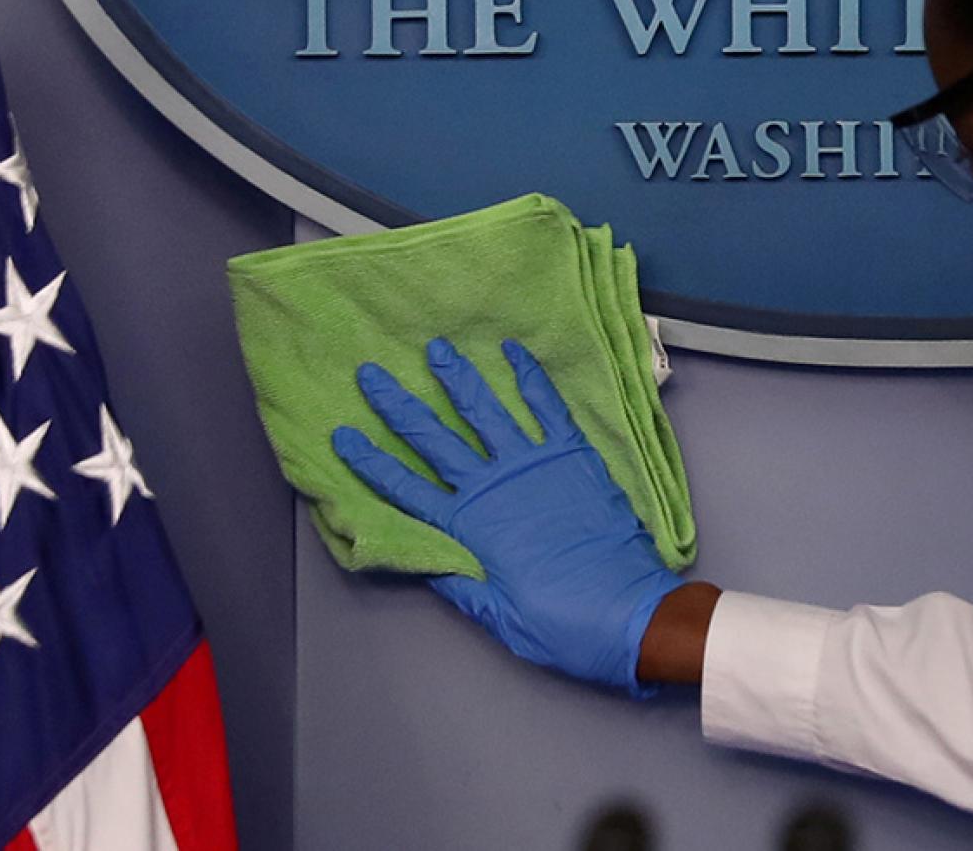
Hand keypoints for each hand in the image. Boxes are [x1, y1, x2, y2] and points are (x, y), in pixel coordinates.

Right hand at [333, 337, 684, 696]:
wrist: (629, 610)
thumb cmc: (562, 623)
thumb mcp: (498, 617)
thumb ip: (461, 583)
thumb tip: (425, 558)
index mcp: (469, 529)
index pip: (407, 490)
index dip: (373, 463)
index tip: (344, 434)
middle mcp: (493, 489)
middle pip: (435, 441)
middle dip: (400, 406)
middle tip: (371, 373)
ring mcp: (533, 466)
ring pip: (486, 412)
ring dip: (459, 379)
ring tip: (437, 348)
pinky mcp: (574, 456)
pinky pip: (547, 408)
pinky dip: (530, 377)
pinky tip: (514, 351)